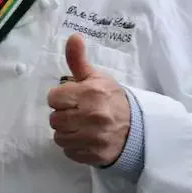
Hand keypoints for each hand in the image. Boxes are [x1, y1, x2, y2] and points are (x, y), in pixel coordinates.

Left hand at [47, 34, 131, 166]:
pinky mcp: (95, 156)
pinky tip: (84, 138)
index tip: (70, 98)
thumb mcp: (97, 77)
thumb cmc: (111, 98)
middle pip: (54, 119)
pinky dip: (74, 146)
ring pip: (59, 137)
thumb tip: (73, 36)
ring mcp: (94, 139)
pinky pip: (69, 152)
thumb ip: (78, 60)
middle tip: (75, 112)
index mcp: (91, 93)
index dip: (60, 97)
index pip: (54, 98)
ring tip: (79, 126)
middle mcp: (92, 116)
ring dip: (66, 132)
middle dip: (62, 114)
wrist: (138, 127)